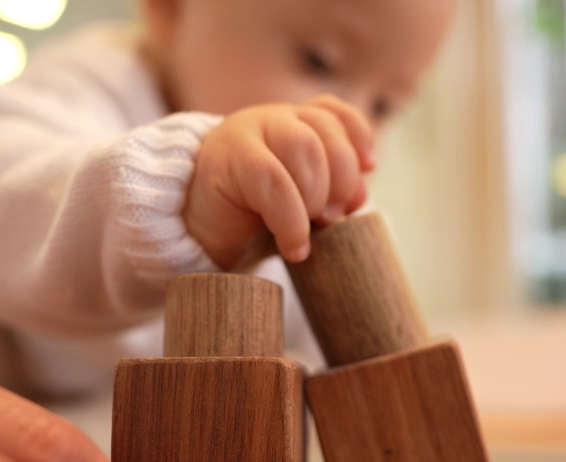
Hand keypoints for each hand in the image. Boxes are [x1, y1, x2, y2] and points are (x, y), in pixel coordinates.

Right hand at [184, 95, 375, 268]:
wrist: (195, 229)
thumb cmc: (253, 217)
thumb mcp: (302, 205)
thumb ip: (332, 195)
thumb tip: (360, 196)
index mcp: (294, 122)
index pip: (334, 111)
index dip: (358, 135)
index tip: (370, 167)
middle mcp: (273, 119)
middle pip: (324, 133)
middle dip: (339, 180)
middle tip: (332, 218)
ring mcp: (248, 132)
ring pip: (302, 148)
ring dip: (315, 196)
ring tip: (309, 230)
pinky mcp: (228, 158)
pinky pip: (273, 181)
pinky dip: (292, 220)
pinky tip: (294, 246)